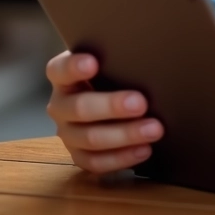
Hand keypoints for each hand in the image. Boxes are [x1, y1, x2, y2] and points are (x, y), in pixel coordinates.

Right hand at [45, 51, 164, 173]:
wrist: (107, 100)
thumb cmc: (112, 73)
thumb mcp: (109, 61)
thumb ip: (117, 58)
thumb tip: (147, 52)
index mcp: (62, 76)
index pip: (60, 69)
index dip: (74, 67)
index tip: (93, 63)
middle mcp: (60, 105)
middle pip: (80, 108)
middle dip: (112, 106)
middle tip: (141, 103)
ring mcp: (67, 133)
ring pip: (91, 139)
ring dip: (124, 135)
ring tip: (154, 129)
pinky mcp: (78, 155)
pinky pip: (96, 162)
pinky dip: (121, 158)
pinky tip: (144, 150)